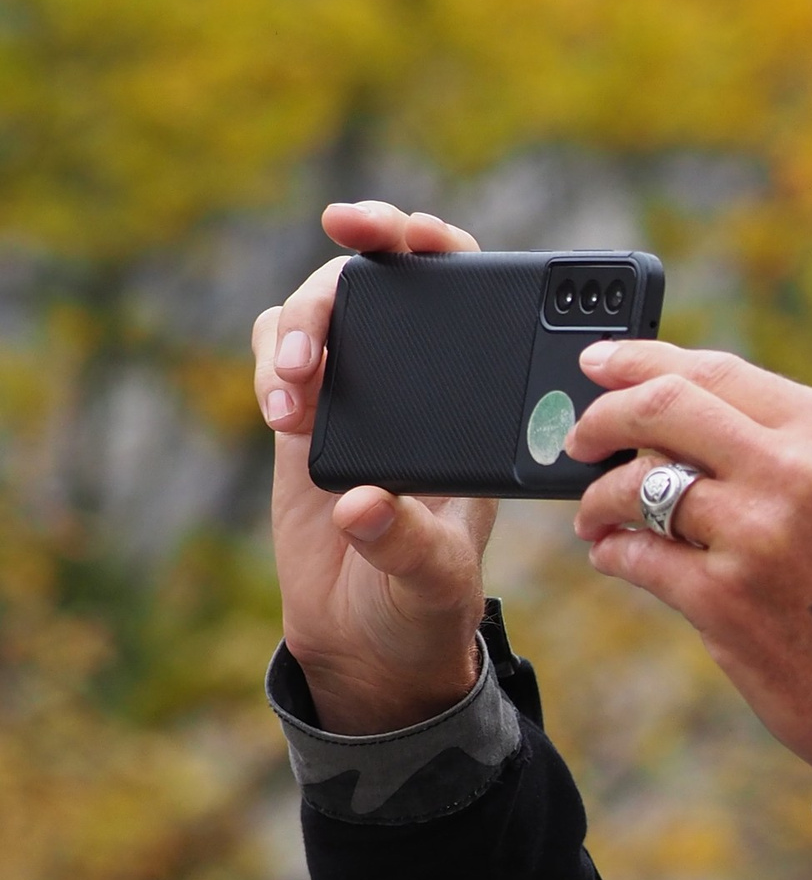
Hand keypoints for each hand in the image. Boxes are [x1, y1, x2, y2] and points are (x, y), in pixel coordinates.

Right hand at [254, 201, 494, 735]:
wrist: (371, 647)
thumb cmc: (425, 610)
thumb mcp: (432, 580)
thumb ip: (402, 543)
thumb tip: (357, 504)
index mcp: (473, 406)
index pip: (465, 293)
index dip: (435, 245)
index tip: (399, 232)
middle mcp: (417, 386)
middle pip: (379, 282)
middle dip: (351, 261)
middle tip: (330, 265)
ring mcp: (359, 395)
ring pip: (319, 312)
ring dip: (301, 328)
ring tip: (293, 394)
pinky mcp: (306, 417)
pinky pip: (279, 354)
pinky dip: (270, 365)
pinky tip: (280, 412)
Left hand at [566, 341, 811, 773]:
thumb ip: (777, 444)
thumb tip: (667, 413)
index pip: (715, 371)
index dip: (641, 360)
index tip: (597, 364)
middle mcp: (796, 471)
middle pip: (665, 407)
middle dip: (603, 418)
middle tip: (579, 440)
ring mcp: (757, 534)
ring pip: (639, 484)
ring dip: (600, 499)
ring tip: (595, 517)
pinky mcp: (725, 599)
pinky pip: (638, 556)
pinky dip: (612, 553)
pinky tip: (612, 555)